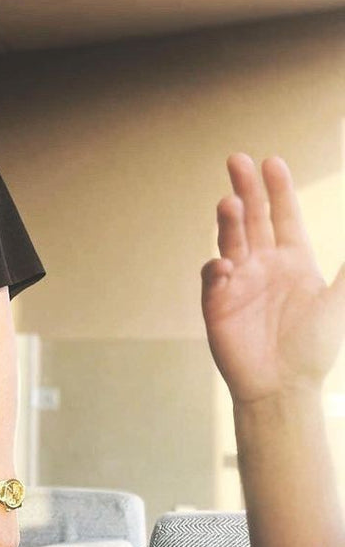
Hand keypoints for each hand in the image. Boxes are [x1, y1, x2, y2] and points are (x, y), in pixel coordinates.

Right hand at [202, 154, 344, 404]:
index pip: (282, 215)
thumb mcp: (339, 301)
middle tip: (237, 159)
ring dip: (227, 222)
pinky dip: (216, 268)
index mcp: (292, 260)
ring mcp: (237, 283)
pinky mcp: (217, 304)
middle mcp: (262, 266)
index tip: (272, 161)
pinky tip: (226, 265)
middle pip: (251, 219)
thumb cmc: (312, 347)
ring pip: (230, 241)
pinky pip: (214, 278)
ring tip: (229, 201)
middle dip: (245, 189)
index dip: (277, 189)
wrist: (283, 386)